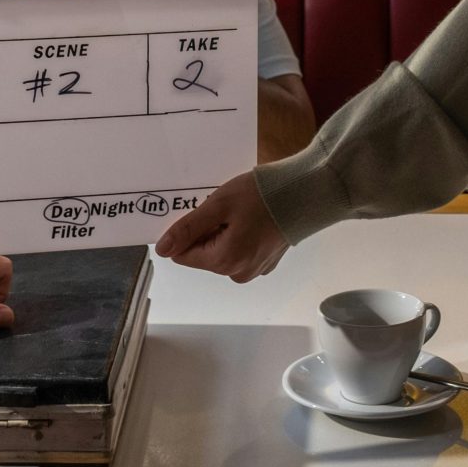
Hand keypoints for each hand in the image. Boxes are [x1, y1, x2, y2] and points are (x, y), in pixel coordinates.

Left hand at [153, 170, 287, 281]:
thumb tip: (162, 249)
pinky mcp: (267, 262)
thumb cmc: (261, 196)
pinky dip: (241, 235)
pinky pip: (241, 250)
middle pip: (204, 253)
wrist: (305, 193)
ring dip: (224, 231)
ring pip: (222, 251)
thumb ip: (188, 229)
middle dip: (208, 230)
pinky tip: (254, 218)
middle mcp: (238, 273)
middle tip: (226, 208)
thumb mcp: (218, 206)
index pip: (184, 254)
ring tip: (242, 211)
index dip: (189, 230)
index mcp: (224, 262)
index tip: (205, 211)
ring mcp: (255, 270)